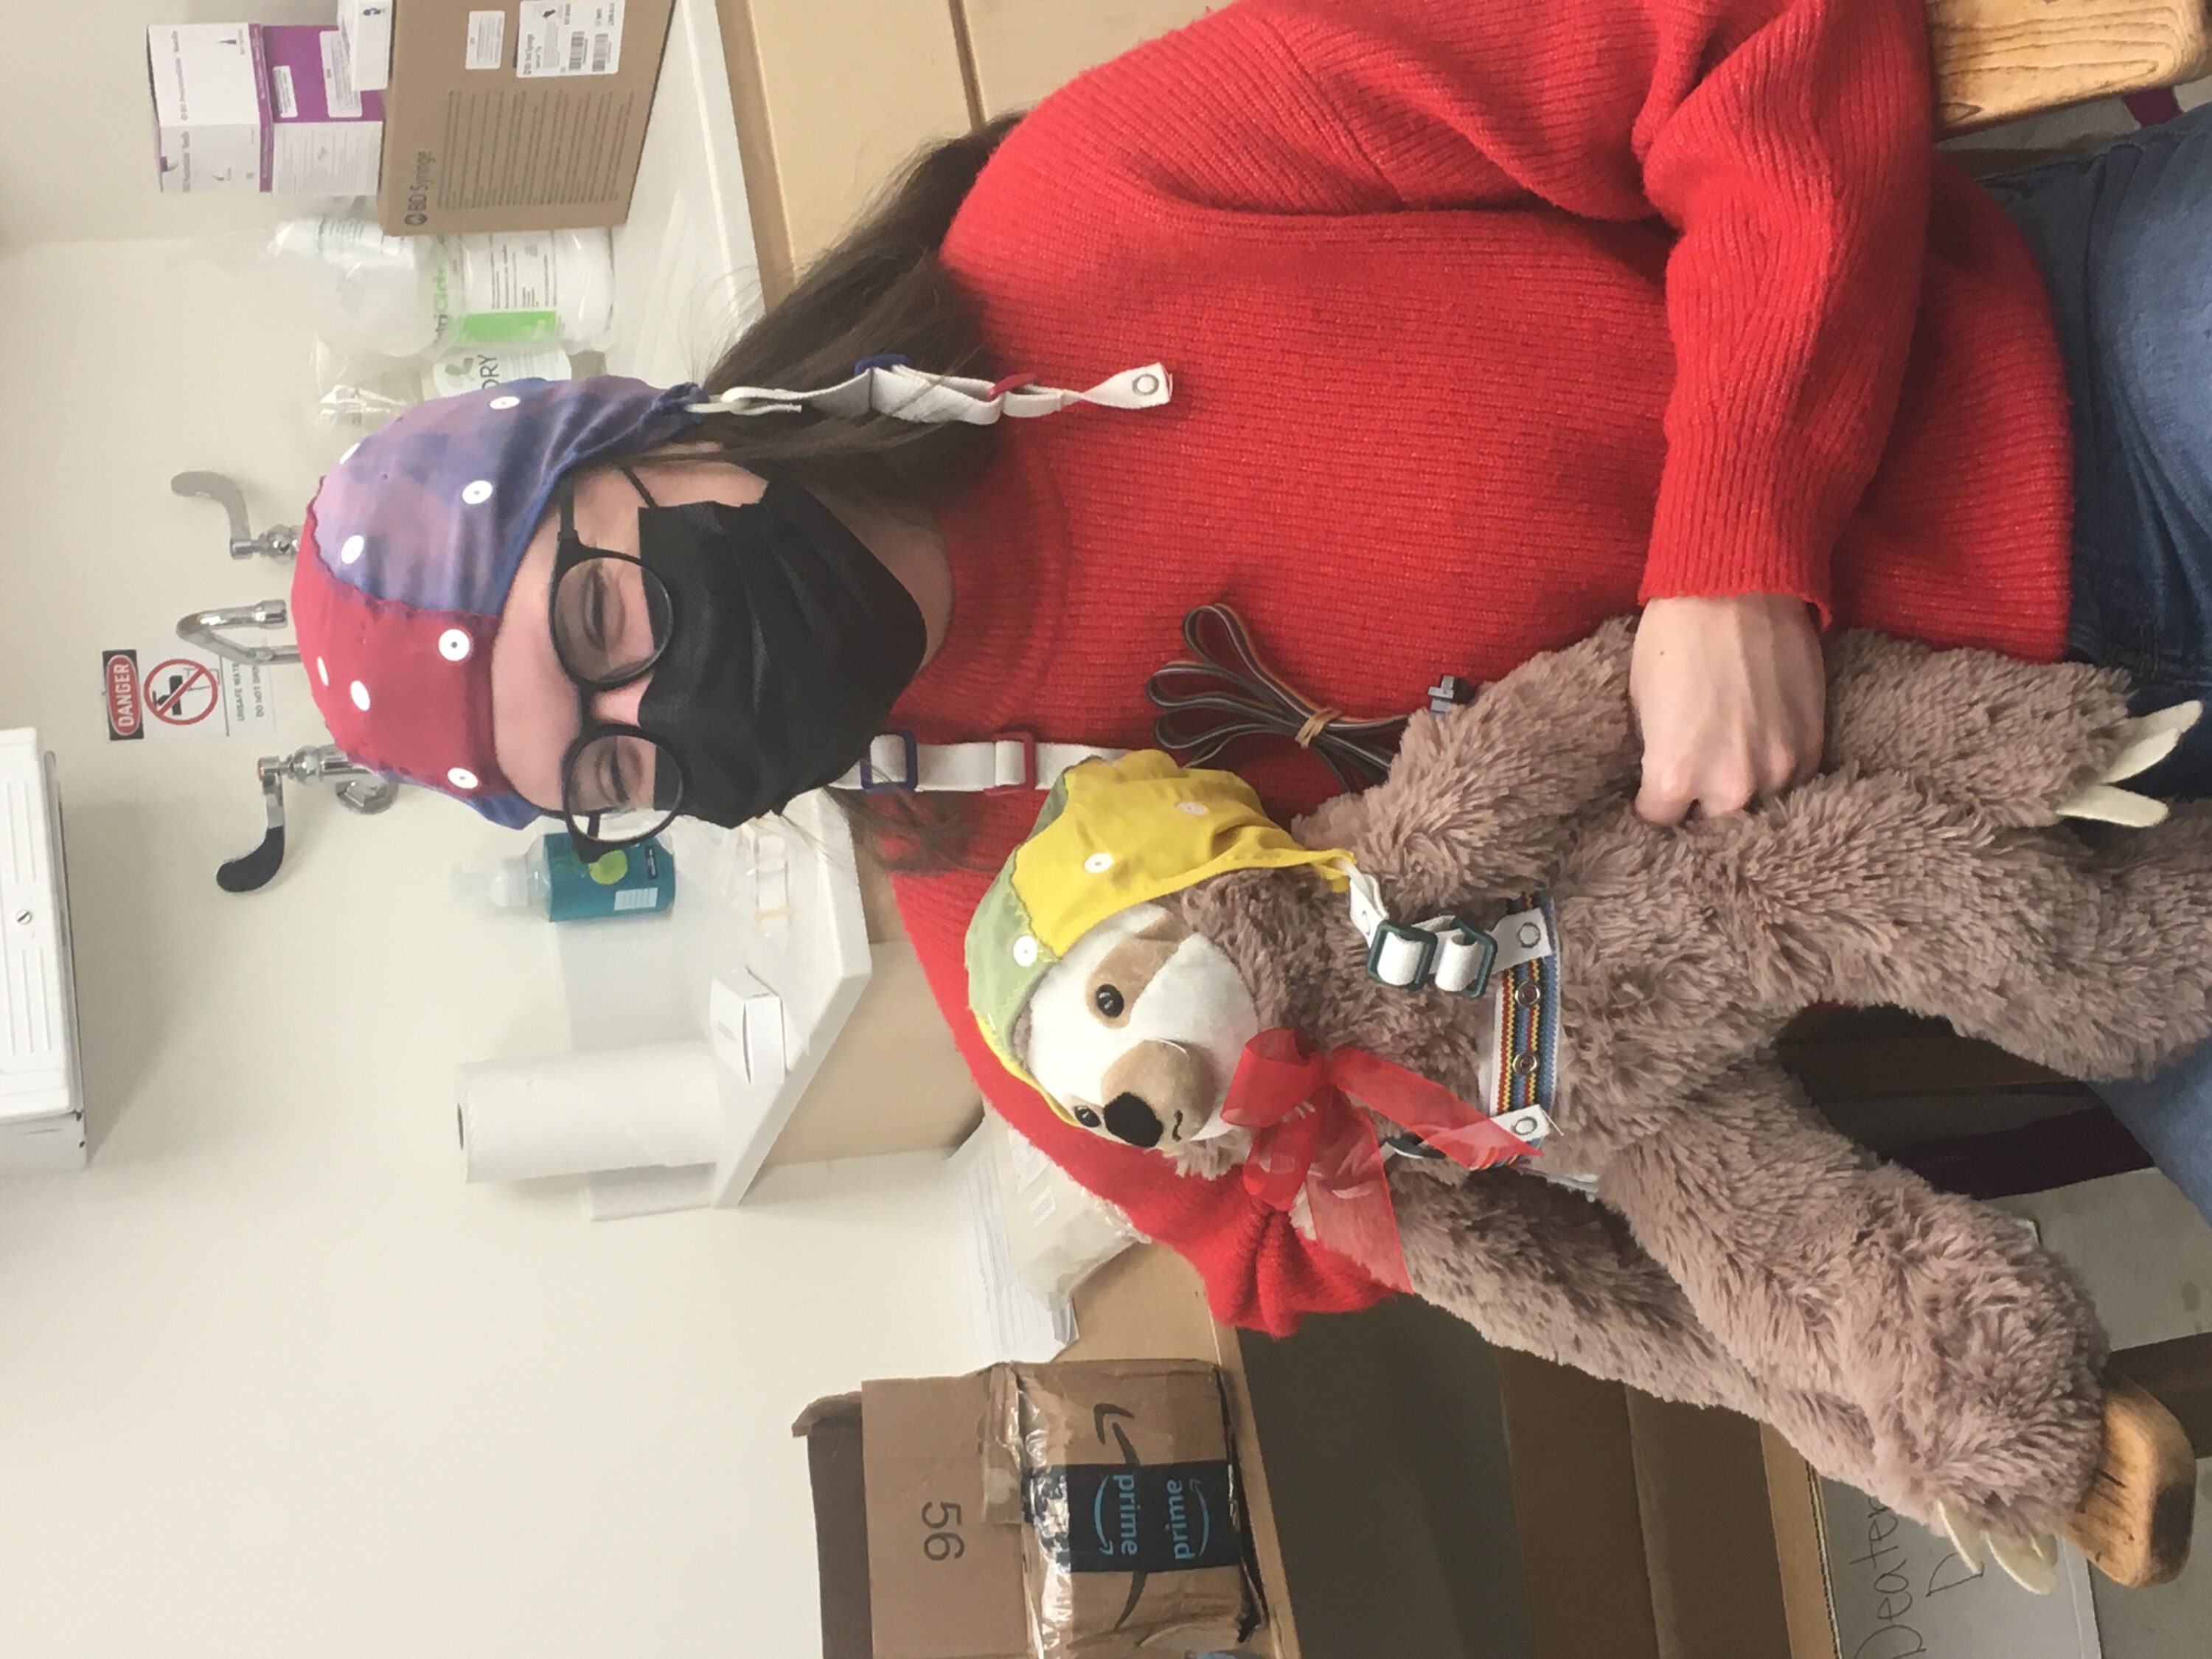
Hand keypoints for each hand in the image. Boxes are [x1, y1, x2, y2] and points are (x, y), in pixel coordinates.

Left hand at [1630, 594, 1824, 824]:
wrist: (1736, 590)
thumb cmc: (1674, 639)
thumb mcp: (1641, 706)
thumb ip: (1657, 757)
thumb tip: (1662, 780)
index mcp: (1673, 776)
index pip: (1658, 821)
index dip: (1653, 806)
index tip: (1654, 794)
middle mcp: (1728, 786)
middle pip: (1711, 826)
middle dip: (1699, 809)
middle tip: (1696, 787)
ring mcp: (1777, 770)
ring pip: (1758, 810)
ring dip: (1745, 796)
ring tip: (1734, 772)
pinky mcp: (1811, 746)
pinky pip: (1794, 784)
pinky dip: (1778, 776)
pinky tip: (1764, 754)